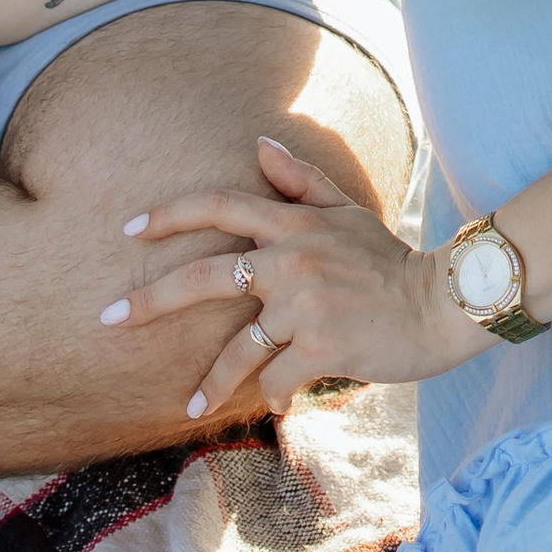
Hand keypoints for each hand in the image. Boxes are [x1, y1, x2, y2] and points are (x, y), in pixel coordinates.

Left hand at [101, 138, 478, 419]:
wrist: (443, 303)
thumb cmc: (391, 261)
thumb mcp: (348, 212)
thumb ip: (301, 181)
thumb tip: (258, 145)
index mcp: (294, 225)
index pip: (221, 204)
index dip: (171, 215)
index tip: (130, 230)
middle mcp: (292, 259)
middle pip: (204, 276)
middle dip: (150, 299)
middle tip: (108, 319)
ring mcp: (305, 305)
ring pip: (239, 347)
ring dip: (211, 382)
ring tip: (190, 406)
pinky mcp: (321, 347)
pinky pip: (275, 378)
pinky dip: (272, 394)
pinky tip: (277, 404)